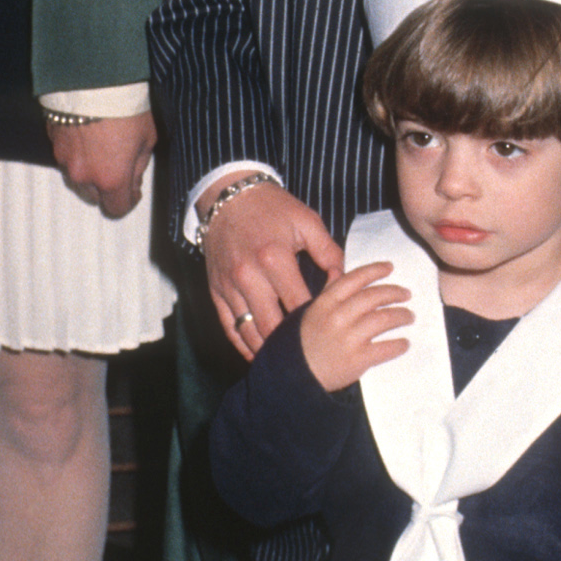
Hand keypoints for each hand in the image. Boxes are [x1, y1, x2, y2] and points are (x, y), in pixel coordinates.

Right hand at [48, 111, 154, 218]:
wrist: (94, 79)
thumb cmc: (125, 107)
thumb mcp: (147, 137)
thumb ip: (139, 164)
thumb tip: (133, 175)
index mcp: (111, 179)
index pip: (117, 208)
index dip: (128, 200)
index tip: (133, 190)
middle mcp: (84, 175)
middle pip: (94, 196)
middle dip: (106, 186)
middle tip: (119, 165)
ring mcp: (65, 159)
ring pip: (78, 176)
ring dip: (89, 169)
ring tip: (102, 146)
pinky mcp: (53, 141)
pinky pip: (66, 156)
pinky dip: (76, 151)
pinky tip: (88, 133)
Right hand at [202, 179, 343, 358]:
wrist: (229, 197)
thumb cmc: (273, 208)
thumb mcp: (307, 222)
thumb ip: (329, 253)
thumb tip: (345, 282)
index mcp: (274, 257)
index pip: (298, 303)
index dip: (316, 322)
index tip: (331, 333)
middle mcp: (248, 275)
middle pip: (272, 324)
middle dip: (292, 344)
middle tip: (312, 355)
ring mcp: (229, 286)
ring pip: (248, 331)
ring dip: (268, 350)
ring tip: (288, 363)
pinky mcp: (216, 291)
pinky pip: (229, 327)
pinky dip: (243, 345)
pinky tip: (259, 355)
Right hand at [298, 261, 411, 391]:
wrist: (295, 377)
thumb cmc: (301, 343)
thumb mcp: (309, 312)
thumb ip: (327, 291)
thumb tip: (337, 269)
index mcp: (325, 303)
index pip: (356, 278)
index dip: (375, 270)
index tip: (390, 267)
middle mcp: (338, 316)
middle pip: (374, 296)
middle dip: (395, 292)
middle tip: (406, 294)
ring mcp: (349, 338)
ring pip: (384, 319)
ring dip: (402, 315)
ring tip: (409, 316)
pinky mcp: (358, 359)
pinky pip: (386, 348)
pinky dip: (399, 345)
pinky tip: (405, 343)